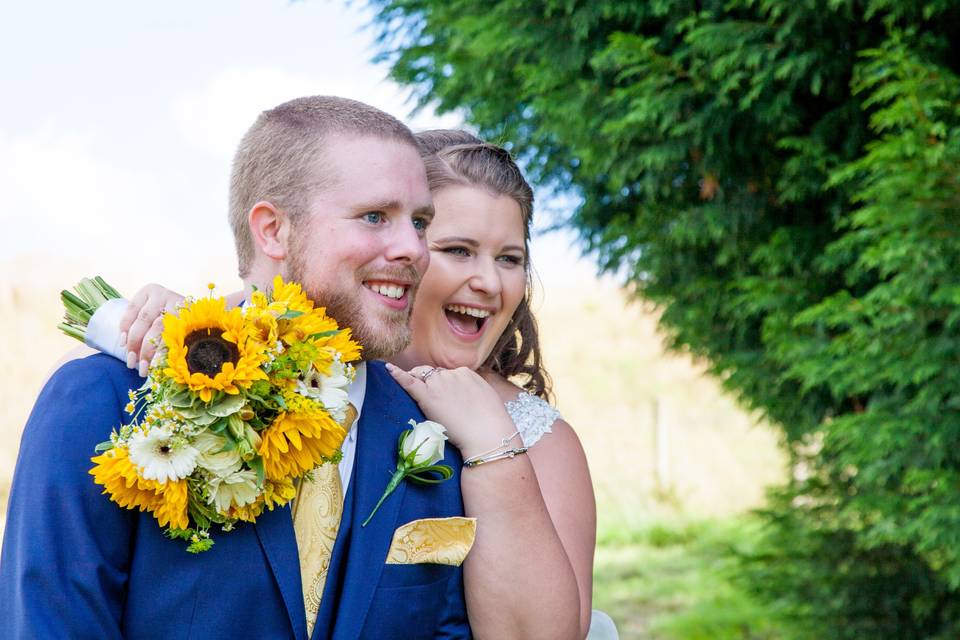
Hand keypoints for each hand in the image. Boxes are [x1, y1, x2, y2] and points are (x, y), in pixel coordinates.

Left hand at [119, 284, 184, 374]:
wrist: (203, 317)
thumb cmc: (170, 319)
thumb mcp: (153, 314)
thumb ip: (140, 326)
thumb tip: (130, 353)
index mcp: (151, 290)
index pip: (132, 310)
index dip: (125, 329)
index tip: (123, 345)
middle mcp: (164, 295)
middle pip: (143, 320)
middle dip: (135, 343)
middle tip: (131, 363)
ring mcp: (179, 306)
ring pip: (158, 329)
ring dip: (148, 352)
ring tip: (143, 369)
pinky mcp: (191, 319)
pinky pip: (174, 337)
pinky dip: (164, 352)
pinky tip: (158, 363)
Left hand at [385, 363, 517, 457]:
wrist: (487, 433)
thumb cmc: (491, 422)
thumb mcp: (487, 398)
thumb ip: (474, 392)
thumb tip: (469, 396)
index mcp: (466, 373)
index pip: (448, 374)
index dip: (443, 385)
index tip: (443, 396)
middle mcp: (451, 374)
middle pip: (433, 373)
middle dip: (429, 382)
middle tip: (431, 399)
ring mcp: (438, 383)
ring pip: (421, 376)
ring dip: (418, 383)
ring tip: (419, 397)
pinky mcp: (427, 396)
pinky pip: (408, 382)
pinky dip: (397, 375)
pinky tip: (388, 369)